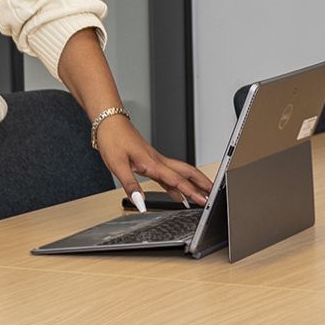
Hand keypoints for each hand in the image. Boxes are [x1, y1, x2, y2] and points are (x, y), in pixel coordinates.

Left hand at [97, 114, 213, 206]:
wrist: (109, 122)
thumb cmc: (113, 139)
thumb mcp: (117, 165)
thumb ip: (131, 185)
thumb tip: (141, 202)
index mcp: (152, 163)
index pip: (176, 180)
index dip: (191, 192)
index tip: (203, 201)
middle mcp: (157, 161)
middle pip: (187, 172)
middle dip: (202, 183)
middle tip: (214, 193)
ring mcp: (155, 160)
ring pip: (180, 172)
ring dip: (193, 183)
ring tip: (203, 194)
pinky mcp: (150, 161)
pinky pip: (168, 175)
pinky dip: (176, 186)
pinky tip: (178, 195)